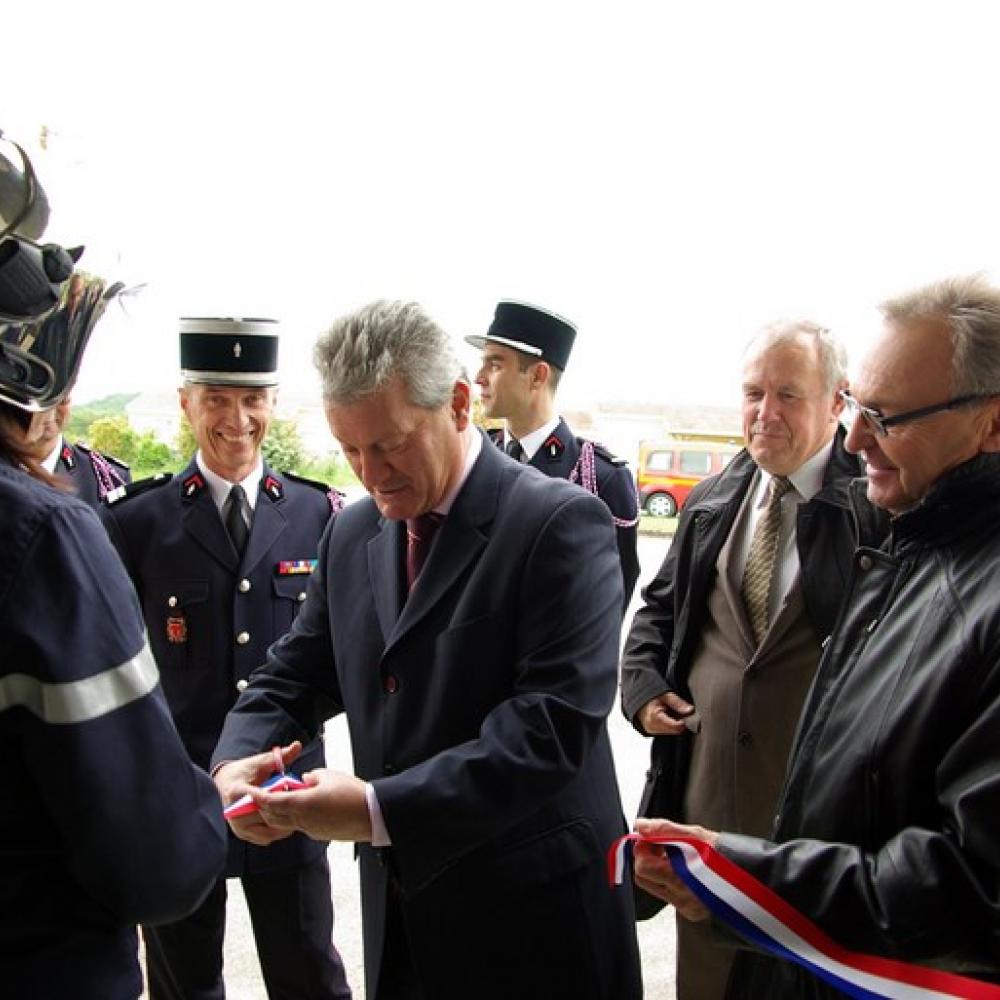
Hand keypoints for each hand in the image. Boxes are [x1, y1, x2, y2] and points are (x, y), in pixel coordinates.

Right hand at [215, 742, 303, 845]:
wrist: (225, 784)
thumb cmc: (245, 771)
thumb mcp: (261, 761)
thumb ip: (280, 756)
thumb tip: (297, 745)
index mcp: (237, 792)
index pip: (262, 799)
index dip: (281, 797)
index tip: (295, 792)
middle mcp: (234, 812)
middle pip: (267, 817)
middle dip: (285, 811)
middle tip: (303, 805)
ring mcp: (237, 826)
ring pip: (268, 831)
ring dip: (283, 824)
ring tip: (296, 813)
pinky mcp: (242, 834)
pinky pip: (264, 837)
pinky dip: (276, 831)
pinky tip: (286, 821)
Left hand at [248, 768, 372, 843]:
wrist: (370, 814)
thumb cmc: (351, 792)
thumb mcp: (328, 776)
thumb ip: (310, 778)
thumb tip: (303, 781)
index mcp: (302, 803)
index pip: (272, 802)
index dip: (261, 797)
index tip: (253, 792)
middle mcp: (302, 819)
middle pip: (274, 816)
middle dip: (266, 806)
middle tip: (266, 795)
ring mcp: (309, 829)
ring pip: (286, 823)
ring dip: (280, 813)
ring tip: (285, 800)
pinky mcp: (318, 834)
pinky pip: (300, 826)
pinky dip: (295, 817)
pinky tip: (305, 807)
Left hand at [632, 817, 717, 920]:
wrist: (751, 877)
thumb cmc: (726, 855)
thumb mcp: (695, 835)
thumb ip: (664, 829)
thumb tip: (641, 826)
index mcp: (680, 879)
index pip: (642, 866)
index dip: (642, 848)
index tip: (649, 836)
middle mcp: (681, 899)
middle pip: (643, 878)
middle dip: (645, 858)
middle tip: (657, 844)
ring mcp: (686, 908)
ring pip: (654, 886)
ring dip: (656, 868)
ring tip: (672, 854)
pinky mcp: (691, 912)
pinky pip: (668, 894)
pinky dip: (668, 879)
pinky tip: (682, 868)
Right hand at [638, 691, 696, 735]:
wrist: (635, 697)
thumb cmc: (648, 694)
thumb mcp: (664, 694)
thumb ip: (677, 703)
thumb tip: (690, 710)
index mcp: (655, 717)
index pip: (677, 727)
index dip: (685, 721)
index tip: (686, 713)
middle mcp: (652, 727)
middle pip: (675, 731)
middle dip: (679, 722)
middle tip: (678, 711)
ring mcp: (651, 730)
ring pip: (671, 732)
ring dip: (674, 724)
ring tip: (669, 712)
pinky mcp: (650, 731)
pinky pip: (665, 731)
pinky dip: (668, 725)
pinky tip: (665, 716)